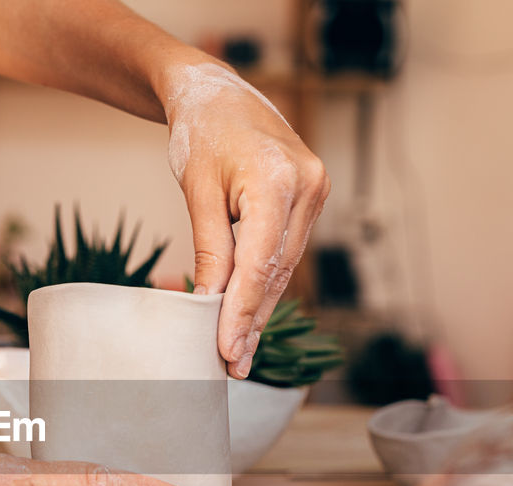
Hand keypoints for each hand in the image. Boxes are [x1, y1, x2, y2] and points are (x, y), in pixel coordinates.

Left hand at [161, 62, 330, 378]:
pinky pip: (286, 251)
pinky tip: (250, 314)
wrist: (219, 94)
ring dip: (261, 309)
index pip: (260, 263)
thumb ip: (210, 247)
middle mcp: (307, 187)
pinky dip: (266, 283)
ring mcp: (315, 193)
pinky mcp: (310, 199)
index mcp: (277, 180)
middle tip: (231, 365)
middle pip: (277, 271)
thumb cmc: (202, 134)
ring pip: (285, 267)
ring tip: (239, 351)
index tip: (227, 351)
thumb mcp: (197, 191)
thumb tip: (210, 303)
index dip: (243, 312)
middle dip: (252, 320)